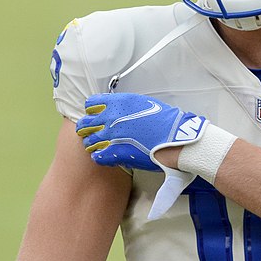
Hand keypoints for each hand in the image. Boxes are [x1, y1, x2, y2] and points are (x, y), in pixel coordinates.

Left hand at [76, 93, 207, 170]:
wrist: (174, 139)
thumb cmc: (165, 121)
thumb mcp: (145, 103)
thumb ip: (127, 106)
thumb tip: (121, 110)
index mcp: (118, 103)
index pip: (90, 104)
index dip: (93, 111)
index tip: (98, 115)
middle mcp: (111, 118)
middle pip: (85, 124)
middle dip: (89, 128)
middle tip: (95, 133)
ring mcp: (111, 137)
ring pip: (88, 142)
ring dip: (94, 144)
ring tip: (102, 146)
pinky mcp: (114, 154)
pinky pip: (97, 156)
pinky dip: (101, 157)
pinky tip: (108, 156)